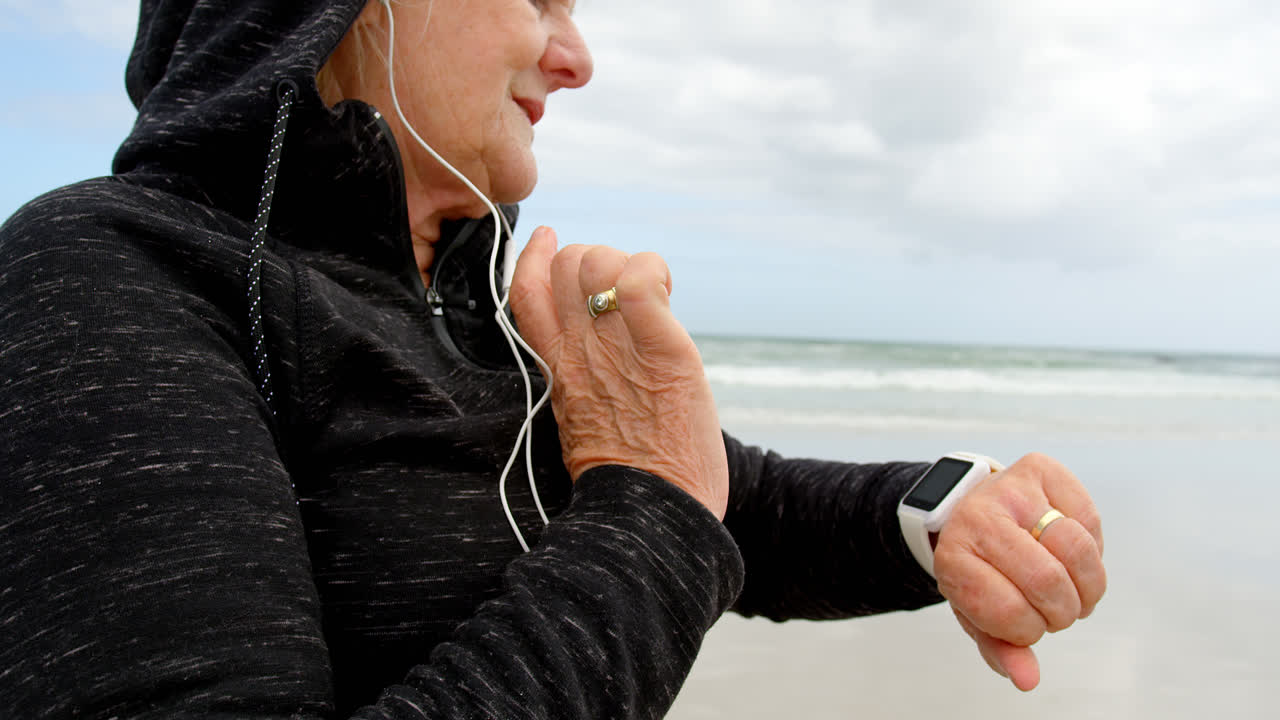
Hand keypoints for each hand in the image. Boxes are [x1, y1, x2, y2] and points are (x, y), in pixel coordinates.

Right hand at [508, 227, 728, 518]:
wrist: (651, 516)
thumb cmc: (628, 478)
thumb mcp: (580, 422)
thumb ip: (581, 380)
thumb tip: (595, 354)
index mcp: (557, 370)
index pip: (525, 292)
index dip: (533, 254)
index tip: (547, 237)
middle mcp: (580, 352)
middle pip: (566, 264)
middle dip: (597, 260)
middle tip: (627, 293)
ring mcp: (618, 348)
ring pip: (601, 261)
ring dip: (630, 264)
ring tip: (655, 298)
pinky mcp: (664, 350)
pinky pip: (643, 280)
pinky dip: (654, 271)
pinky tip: (667, 289)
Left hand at [932, 453, 1105, 690]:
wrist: (969, 511)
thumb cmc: (981, 570)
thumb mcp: (980, 614)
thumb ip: (1001, 649)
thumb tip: (1028, 680)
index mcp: (952, 558)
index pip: (1010, 611)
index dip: (1030, 630)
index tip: (1026, 626)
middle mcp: (977, 517)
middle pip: (1049, 580)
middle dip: (1063, 610)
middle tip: (1056, 611)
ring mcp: (1010, 488)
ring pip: (1077, 548)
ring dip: (1087, 585)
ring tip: (1072, 590)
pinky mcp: (1041, 469)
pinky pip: (1090, 519)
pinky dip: (1093, 548)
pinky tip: (1072, 554)